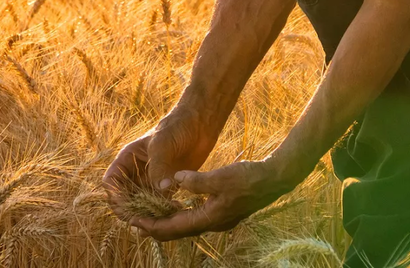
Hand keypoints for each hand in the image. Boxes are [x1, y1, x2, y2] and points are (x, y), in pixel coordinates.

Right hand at [103, 110, 217, 217]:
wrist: (199, 124)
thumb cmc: (176, 127)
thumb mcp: (163, 144)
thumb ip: (158, 167)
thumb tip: (160, 191)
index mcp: (127, 159)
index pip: (111, 182)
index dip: (114, 196)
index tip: (126, 207)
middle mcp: (136, 172)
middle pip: (123, 198)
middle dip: (131, 210)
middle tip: (144, 219)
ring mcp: (151, 180)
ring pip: (141, 204)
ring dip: (148, 213)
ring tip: (162, 215)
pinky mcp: (166, 186)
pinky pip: (159, 204)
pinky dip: (164, 210)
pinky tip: (176, 208)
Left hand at [130, 159, 301, 241]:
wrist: (275, 179)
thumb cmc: (250, 177)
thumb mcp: (221, 177)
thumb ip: (196, 181)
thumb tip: (175, 180)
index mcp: (210, 218)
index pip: (174, 228)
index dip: (152, 226)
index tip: (134, 223)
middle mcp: (213, 223)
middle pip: (178, 231)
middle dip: (156, 227)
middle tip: (135, 223)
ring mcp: (219, 219)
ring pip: (187, 225)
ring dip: (168, 221)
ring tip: (149, 216)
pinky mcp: (223, 211)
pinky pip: (196, 217)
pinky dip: (181, 214)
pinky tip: (176, 206)